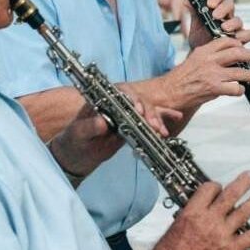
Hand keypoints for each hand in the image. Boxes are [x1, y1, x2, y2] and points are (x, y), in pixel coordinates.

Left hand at [50, 92, 181, 178]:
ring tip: (163, 132)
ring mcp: (126, 115)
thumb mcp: (78, 134)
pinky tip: (176, 116)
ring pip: (146, 110)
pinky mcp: (132, 126)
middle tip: (155, 127)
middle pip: (137, 101)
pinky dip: (162, 117)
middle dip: (148, 113)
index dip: (131, 98)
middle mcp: (116, 104)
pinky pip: (149, 120)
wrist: (77, 156)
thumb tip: (104, 122)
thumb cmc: (73, 142)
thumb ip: (89, 127)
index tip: (139, 111)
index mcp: (102, 100)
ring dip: (157, 119)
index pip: (120, 92)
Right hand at [150, 171, 249, 249]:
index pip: (210, 189)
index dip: (216, 186)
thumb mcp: (175, 226)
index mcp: (192, 211)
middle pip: (230, 195)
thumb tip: (201, 209)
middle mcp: (208, 220)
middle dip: (243, 183)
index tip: (219, 188)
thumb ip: (191, 216)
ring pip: (243, 212)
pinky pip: (249, 238)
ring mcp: (220, 235)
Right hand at [165, 37, 249, 108]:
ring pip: (240, 72)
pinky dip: (240, 90)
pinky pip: (235, 88)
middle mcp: (209, 60)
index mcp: (204, 51)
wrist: (169, 92)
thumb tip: (226, 56)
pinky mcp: (214, 88)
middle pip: (237, 53)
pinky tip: (239, 90)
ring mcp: (212, 74)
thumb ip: (210, 56)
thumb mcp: (194, 60)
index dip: (237, 43)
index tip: (243, 47)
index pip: (226, 41)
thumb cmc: (182, 78)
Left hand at [188, 0, 249, 48]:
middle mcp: (227, 17)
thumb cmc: (200, 39)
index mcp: (216, 10)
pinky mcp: (242, 39)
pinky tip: (236, 39)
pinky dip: (244, 35)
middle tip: (215, 15)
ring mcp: (235, 28)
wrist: (203, 58)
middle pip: (230, 5)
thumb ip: (194, 13)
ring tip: (224, 28)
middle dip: (223, 8)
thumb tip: (186, 0)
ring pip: (239, 20)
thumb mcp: (196, 26)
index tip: (210, 3)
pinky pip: (249, 34)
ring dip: (232, 23)